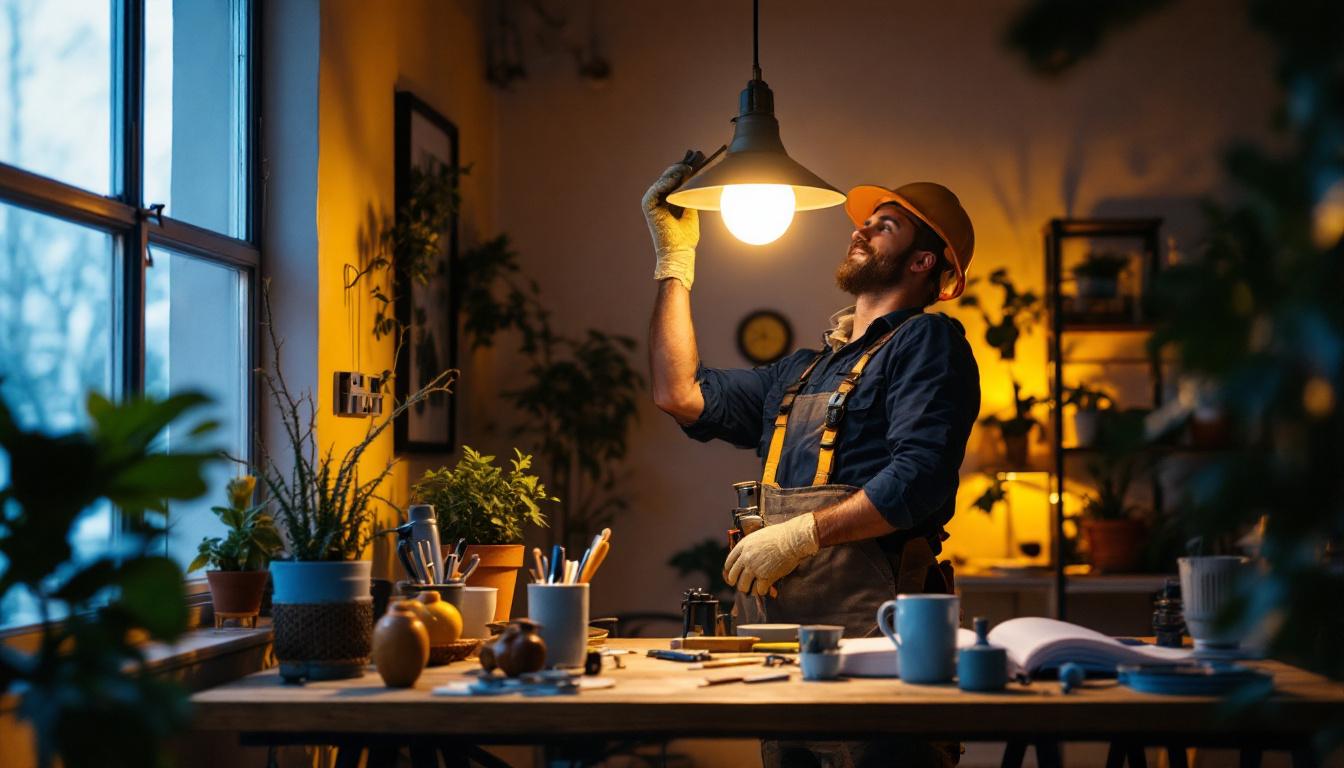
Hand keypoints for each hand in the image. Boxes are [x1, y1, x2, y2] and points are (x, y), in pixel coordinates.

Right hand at [642, 162, 699, 290]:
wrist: (678, 252)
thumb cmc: (685, 237)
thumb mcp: (691, 210)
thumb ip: (689, 195)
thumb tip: (696, 177)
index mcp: (666, 201)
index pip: (675, 179)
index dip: (686, 167)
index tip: (698, 156)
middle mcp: (657, 199)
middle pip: (669, 176)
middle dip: (683, 164)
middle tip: (696, 154)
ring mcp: (652, 202)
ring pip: (664, 179)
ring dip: (676, 170)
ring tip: (689, 166)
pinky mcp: (648, 205)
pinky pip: (657, 188)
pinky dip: (667, 181)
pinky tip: (679, 175)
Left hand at [723, 513, 819, 595]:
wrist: (792, 539)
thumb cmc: (780, 535)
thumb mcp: (759, 537)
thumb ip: (752, 547)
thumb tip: (749, 557)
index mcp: (743, 546)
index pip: (729, 563)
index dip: (729, 572)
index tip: (732, 577)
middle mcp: (746, 557)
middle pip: (733, 577)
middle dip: (738, 583)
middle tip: (744, 586)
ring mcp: (754, 568)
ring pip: (743, 586)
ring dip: (750, 589)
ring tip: (756, 589)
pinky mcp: (765, 577)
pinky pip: (759, 590)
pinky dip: (763, 591)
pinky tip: (767, 589)